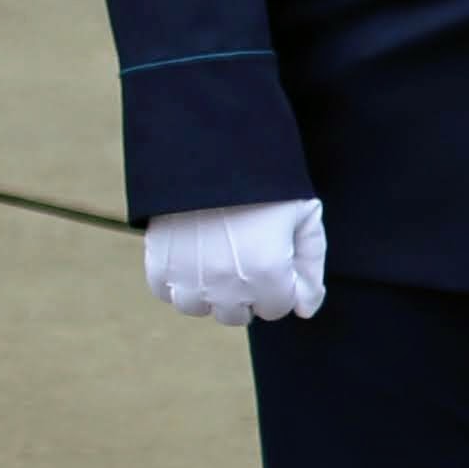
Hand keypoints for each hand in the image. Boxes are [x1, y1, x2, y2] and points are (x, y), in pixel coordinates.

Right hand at [142, 197, 325, 324]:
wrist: (213, 153)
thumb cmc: (267, 185)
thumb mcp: (305, 217)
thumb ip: (310, 267)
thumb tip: (304, 309)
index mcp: (268, 274)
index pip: (277, 308)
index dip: (281, 284)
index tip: (275, 256)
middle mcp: (226, 285)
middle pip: (237, 315)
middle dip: (248, 293)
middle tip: (247, 254)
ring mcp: (188, 278)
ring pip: (200, 308)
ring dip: (211, 291)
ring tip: (219, 255)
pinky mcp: (158, 266)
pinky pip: (167, 293)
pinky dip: (179, 281)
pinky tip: (193, 254)